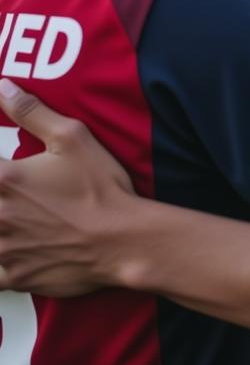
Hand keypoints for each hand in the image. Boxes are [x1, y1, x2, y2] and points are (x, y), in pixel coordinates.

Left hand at [0, 80, 135, 296]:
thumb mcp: (74, 139)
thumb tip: (3, 87)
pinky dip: (2, 263)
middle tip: (20, 193)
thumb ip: (32, 112)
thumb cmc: (101, 188)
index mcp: (5, 178)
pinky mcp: (14, 277)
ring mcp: (2, 251)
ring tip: (14, 220)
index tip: (5, 170)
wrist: (123, 239)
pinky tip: (13, 251)